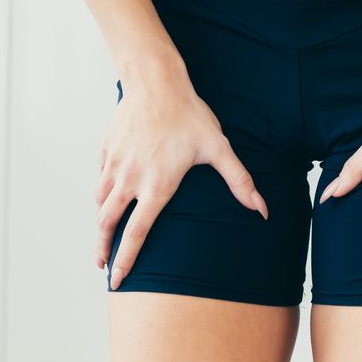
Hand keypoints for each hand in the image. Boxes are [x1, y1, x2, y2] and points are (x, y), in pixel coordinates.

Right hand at [95, 62, 268, 289]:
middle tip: (104, 266)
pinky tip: (106, 197)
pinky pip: (100, 178)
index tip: (117, 279)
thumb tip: (261, 209)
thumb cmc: (188, 114)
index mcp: (156, 186)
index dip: (125, 260)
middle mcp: (130, 179)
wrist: (155, 81)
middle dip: (104, 248)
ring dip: (101, 223)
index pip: (136, 233)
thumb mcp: (218, 148)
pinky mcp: (107, 150)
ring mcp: (115, 164)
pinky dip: (101, 193)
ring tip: (103, 236)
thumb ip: (239, 181)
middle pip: (108, 223)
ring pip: (100, 202)